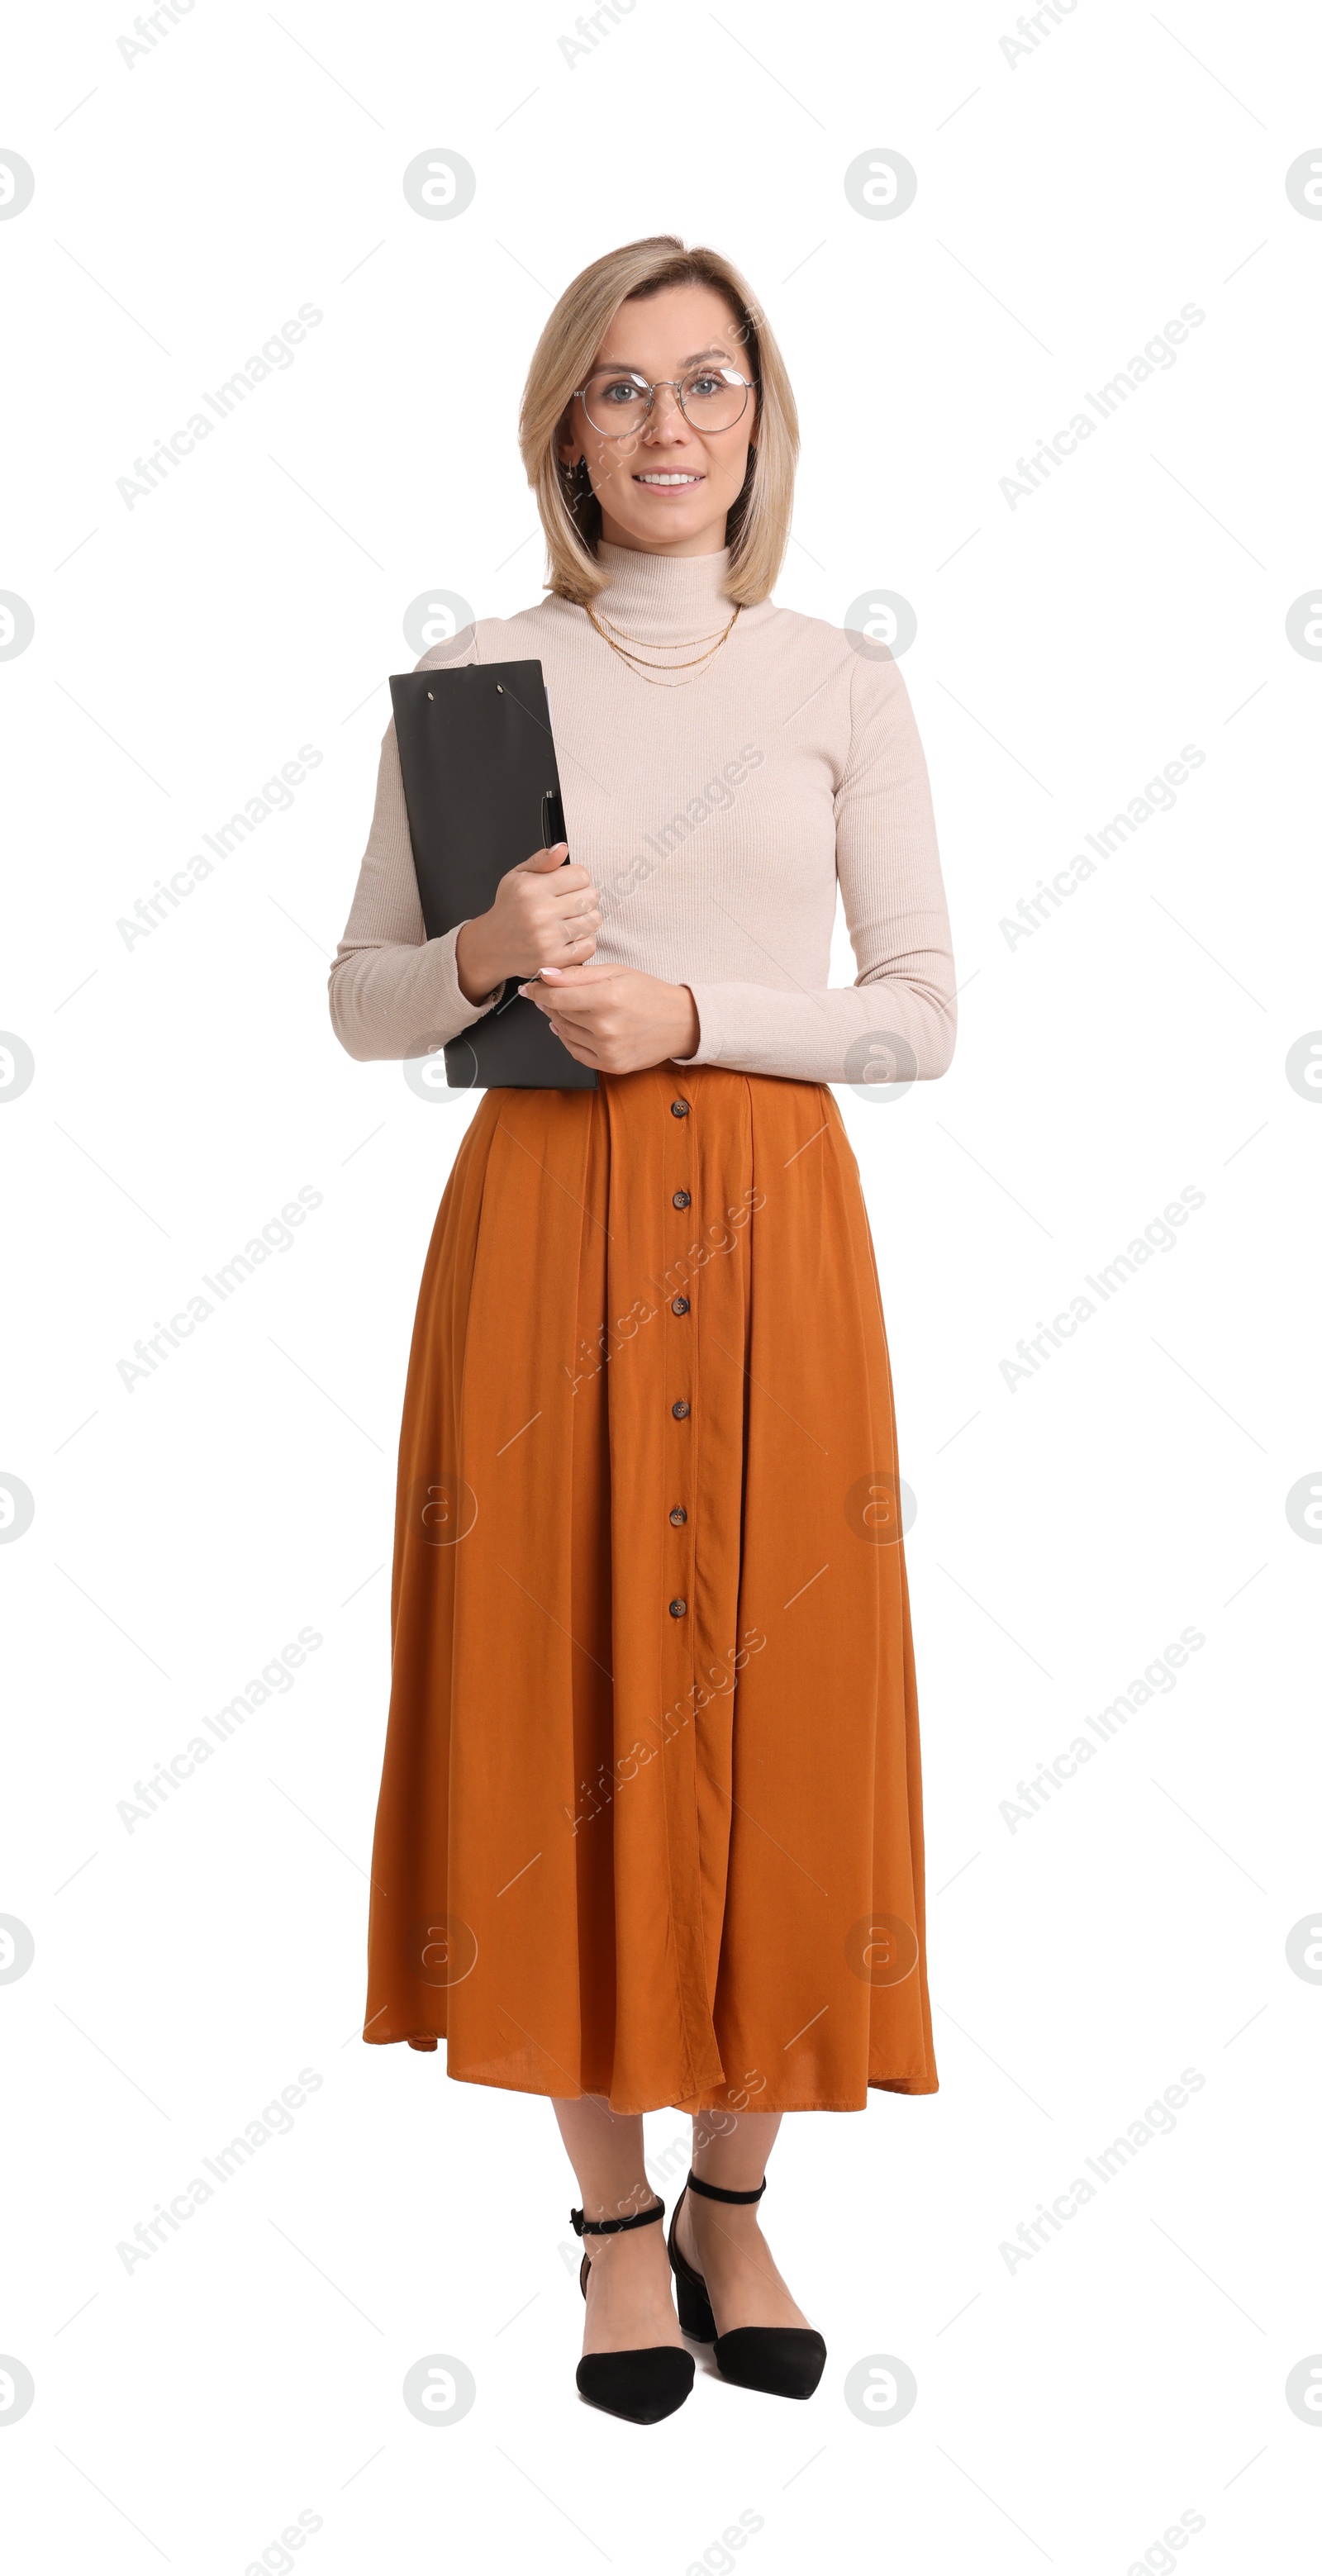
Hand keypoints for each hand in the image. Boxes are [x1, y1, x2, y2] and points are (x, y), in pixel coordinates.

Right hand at [455, 842, 599, 1002]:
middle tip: (570, 903)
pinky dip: (584, 940)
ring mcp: (548, 938)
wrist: (492, 946)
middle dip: (584, 897)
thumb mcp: (517, 877)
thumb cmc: (508, 909)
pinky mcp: (554, 959)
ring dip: (586, 919)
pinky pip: (589, 945)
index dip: (578, 878)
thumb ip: (541, 861)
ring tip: (570, 919)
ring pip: (593, 920)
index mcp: (531, 889)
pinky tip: (570, 936)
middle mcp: (539, 913)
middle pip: (591, 897)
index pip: (581, 875)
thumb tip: (563, 848)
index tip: (569, 885)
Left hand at [517, 962, 699, 1073]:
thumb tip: (546, 974)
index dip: (539, 991)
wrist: (681, 1023)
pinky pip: (576, 1052)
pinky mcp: (611, 1065)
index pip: (557, 996)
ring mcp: (608, 1049)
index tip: (530, 987)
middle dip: (550, 1002)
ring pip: (565, 1032)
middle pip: (559, 1013)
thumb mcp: (616, 973)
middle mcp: (606, 1027)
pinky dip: (568, 1038)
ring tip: (565, 1007)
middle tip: (549, 993)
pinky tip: (570, 1027)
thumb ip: (579, 975)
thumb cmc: (649, 993)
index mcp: (608, 998)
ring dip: (558, 1019)